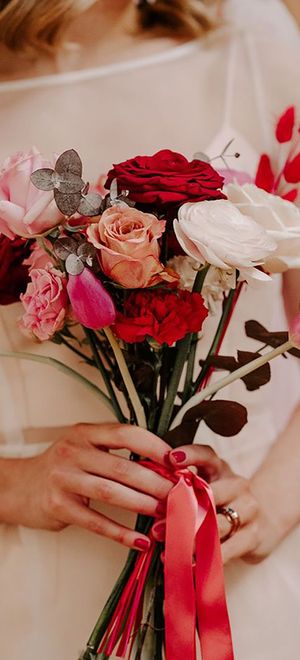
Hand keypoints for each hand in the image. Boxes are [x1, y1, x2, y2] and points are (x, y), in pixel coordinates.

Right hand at [1, 423, 171, 549]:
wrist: (21, 487)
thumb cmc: (63, 467)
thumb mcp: (84, 447)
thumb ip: (114, 451)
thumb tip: (163, 463)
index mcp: (85, 433)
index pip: (126, 433)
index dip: (154, 447)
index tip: (177, 462)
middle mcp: (73, 451)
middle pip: (123, 467)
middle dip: (157, 482)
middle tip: (180, 494)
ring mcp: (64, 478)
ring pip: (112, 493)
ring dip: (143, 505)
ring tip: (166, 514)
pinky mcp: (58, 506)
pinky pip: (96, 522)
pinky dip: (121, 533)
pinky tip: (140, 541)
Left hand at [153, 445, 279, 563]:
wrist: (262, 521)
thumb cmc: (223, 502)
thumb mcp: (207, 487)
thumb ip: (183, 489)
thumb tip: (150, 498)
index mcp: (221, 469)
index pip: (207, 455)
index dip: (190, 455)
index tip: (171, 459)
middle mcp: (237, 485)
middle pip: (211, 495)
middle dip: (182, 513)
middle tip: (157, 528)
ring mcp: (248, 511)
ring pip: (217, 526)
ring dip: (190, 541)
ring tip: (168, 550)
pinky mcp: (253, 536)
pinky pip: (227, 550)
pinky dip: (205, 560)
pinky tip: (188, 566)